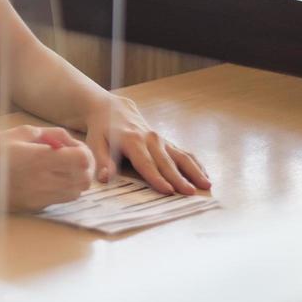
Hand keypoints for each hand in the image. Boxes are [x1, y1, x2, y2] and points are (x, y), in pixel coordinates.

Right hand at [0, 125, 93, 211]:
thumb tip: (65, 141)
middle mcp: (43, 182)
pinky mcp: (31, 208)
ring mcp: (38, 198)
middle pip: (83, 181)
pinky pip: (57, 201)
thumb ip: (47, 134)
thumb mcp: (17, 133)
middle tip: (69, 159)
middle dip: (83, 168)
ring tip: (58, 170)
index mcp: (40, 159)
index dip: (83, 152)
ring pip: (74, 194)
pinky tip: (44, 180)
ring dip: (73, 181)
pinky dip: (60, 191)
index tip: (71, 147)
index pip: (82, 160)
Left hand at [84, 96, 209, 195]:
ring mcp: (160, 139)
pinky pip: (183, 152)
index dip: (156, 178)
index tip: (168, 190)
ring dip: (194, 170)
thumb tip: (105, 178)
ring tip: (206, 184)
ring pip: (180, 156)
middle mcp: (150, 139)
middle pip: (166, 162)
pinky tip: (205, 174)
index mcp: (131, 141)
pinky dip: (195, 163)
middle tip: (191, 193)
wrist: (112, 108)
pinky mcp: (166, 141)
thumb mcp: (95, 143)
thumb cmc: (102, 129)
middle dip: (179, 178)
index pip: (145, 163)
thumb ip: (102, 160)